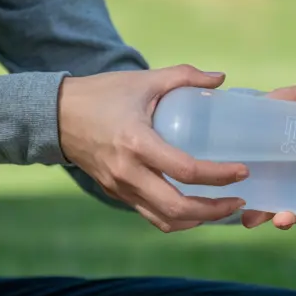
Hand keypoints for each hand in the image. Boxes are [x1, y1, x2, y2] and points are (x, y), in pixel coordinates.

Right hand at [58, 64, 248, 231]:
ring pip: (165, 219)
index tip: (242, 171)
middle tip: (239, 201)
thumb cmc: (101, 95)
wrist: (53, 115)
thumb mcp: (143, 80)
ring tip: (223, 209)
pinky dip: (178, 219)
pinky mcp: (116, 194)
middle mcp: (128, 172)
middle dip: (214, 210)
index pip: (186, 170)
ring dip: (199, 220)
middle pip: (178, 207)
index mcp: (137, 143)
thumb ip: (184, 76)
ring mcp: (121, 188)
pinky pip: (151, 216)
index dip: (219, 176)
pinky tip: (196, 211)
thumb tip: (221, 78)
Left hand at [238, 84, 295, 233]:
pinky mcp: (247, 190)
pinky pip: (252, 210)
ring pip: (278, 215)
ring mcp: (270, 190)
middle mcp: (292, 187)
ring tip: (276, 218)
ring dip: (278, 221)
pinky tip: (247, 218)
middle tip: (294, 220)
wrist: (233, 113)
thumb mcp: (286, 100)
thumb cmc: (268, 109)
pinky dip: (251, 217)